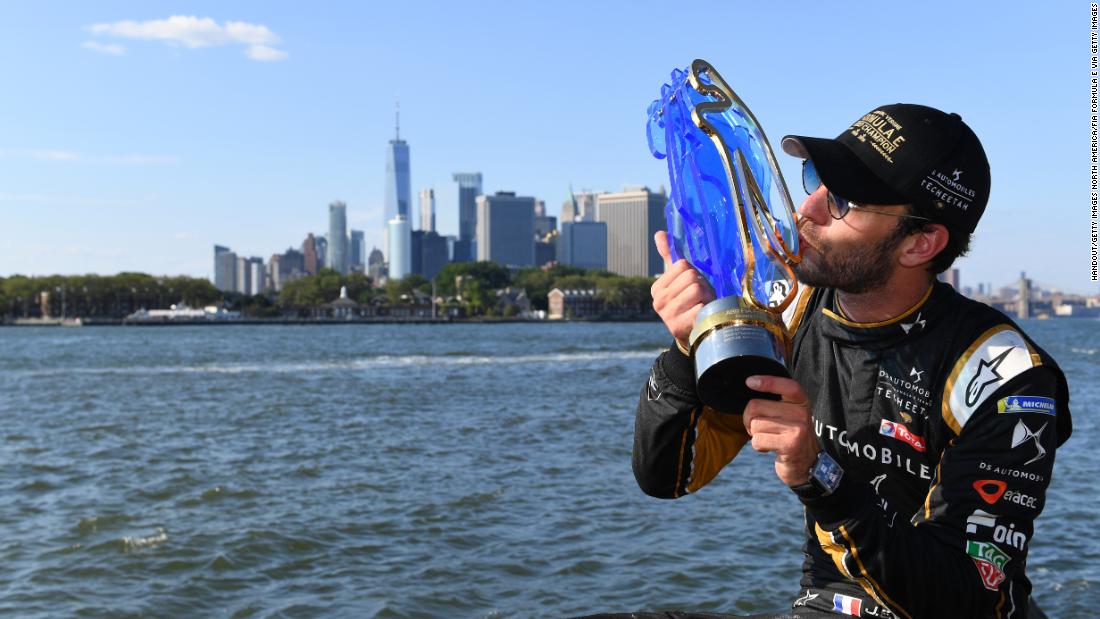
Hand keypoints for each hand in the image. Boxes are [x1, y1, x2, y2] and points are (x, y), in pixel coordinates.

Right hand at [650, 231, 714, 349]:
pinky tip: (702, 317)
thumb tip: (659, 233)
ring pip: (696, 290)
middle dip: (702, 286)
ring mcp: (666, 315)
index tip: (692, 287)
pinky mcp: (678, 327)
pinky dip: (706, 310)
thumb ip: (669, 256)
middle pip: (690, 278)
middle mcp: (658, 301)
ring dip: (706, 298)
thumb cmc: (689, 301)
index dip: (694, 274)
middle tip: (701, 298)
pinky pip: (699, 307)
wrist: (692, 334)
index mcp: (657, 288)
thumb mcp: (680, 279)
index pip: (682, 266)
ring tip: (703, 306)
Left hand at [742, 375, 818, 486]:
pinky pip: (758, 440)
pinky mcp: (790, 445)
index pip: (787, 386)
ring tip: (769, 438)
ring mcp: (798, 429)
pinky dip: (758, 446)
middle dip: (749, 419)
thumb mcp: (790, 413)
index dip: (768, 381)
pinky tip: (771, 448)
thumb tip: (750, 384)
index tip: (749, 382)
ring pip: (754, 424)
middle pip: (756, 406)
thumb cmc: (790, 435)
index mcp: (801, 402)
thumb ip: (777, 401)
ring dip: (755, 434)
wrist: (807, 463)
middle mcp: (802, 413)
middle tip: (760, 427)